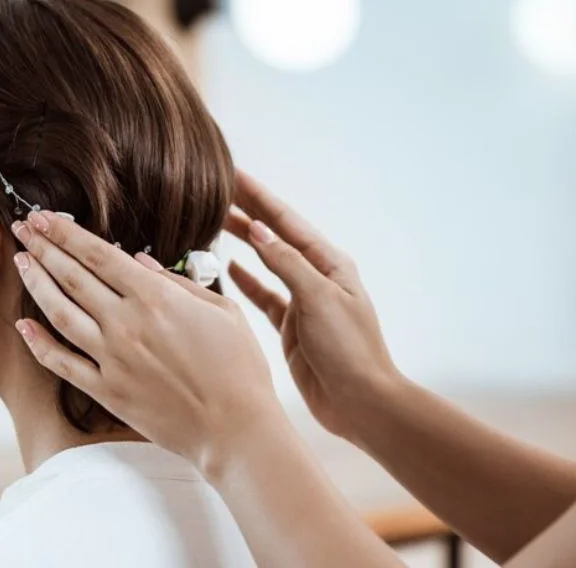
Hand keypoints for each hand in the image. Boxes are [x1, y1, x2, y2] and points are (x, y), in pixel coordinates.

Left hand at [9, 210, 284, 472]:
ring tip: (20, 263)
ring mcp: (112, 358)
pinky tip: (23, 325)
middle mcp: (126, 323)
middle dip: (44, 248)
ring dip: (36, 284)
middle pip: (72, 276)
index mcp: (156, 297)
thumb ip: (178, 282)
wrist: (235, 428)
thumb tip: (141, 261)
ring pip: (59, 313)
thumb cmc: (239, 367)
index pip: (99, 254)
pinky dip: (38, 343)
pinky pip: (62, 363)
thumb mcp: (222, 310)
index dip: (65, 233)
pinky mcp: (107, 391)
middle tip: (22, 229)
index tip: (43, 218)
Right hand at [224, 170, 397, 441]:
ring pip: (267, 264)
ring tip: (215, 222)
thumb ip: (286, 263)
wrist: (360, 403)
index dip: (259, 197)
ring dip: (244, 242)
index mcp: (329, 264)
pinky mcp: (292, 327)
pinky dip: (246, 281)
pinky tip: (228, 269)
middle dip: (248, 212)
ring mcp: (304, 302)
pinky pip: (264, 296)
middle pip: (275, 236)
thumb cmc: (348, 349)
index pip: (287, 221)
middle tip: (215, 191)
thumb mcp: (318, 299)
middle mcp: (316, 278)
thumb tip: (258, 230)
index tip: (233, 174)